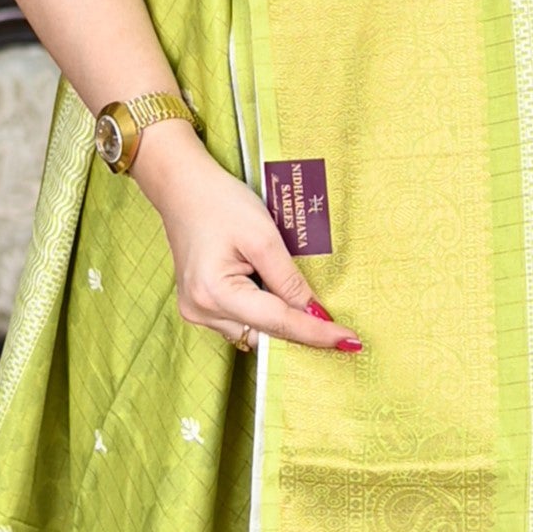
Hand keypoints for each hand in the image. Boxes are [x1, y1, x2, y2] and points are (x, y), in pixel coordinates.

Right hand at [132, 126, 360, 354]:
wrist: (183, 190)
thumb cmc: (221, 204)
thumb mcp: (264, 237)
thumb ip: (289, 280)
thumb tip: (315, 314)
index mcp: (215, 292)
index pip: (277, 322)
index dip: (315, 333)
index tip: (349, 341)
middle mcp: (201, 311)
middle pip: (264, 333)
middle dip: (299, 330)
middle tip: (337, 327)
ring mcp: (196, 312)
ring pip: (253, 332)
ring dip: (279, 321)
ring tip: (298, 298)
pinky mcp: (199, 308)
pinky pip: (240, 323)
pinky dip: (262, 315)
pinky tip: (274, 295)